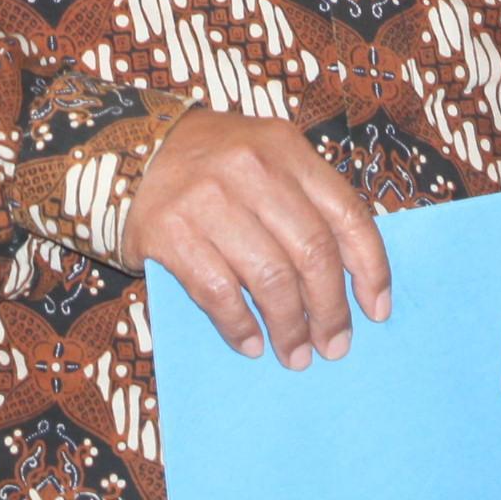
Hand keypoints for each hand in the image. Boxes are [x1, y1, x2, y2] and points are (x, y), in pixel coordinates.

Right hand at [117, 112, 392, 371]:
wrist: (124, 151)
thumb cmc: (208, 164)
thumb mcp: (263, 157)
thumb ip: (303, 200)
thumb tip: (349, 275)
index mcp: (284, 147)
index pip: (345, 213)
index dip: (369, 268)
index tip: (376, 310)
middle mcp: (250, 167)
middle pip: (311, 252)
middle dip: (329, 310)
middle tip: (333, 345)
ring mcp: (207, 198)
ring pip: (270, 278)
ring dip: (289, 327)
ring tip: (294, 354)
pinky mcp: (170, 231)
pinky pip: (218, 293)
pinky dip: (240, 326)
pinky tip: (250, 343)